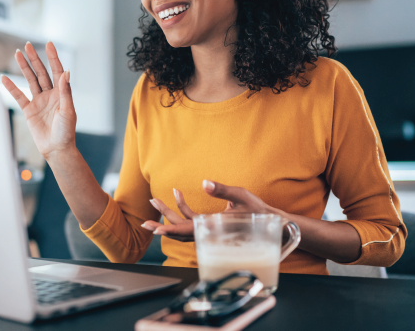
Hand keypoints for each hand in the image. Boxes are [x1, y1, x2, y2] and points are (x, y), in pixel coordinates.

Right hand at [1, 42, 75, 157]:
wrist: (56, 149)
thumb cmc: (66, 132)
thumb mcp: (68, 111)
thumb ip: (65, 91)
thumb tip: (66, 72)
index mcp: (61, 93)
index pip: (57, 71)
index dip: (53, 57)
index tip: (49, 44)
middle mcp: (50, 95)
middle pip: (41, 72)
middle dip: (35, 59)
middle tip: (28, 45)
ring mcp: (39, 101)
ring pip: (30, 80)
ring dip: (24, 67)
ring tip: (17, 54)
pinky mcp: (29, 110)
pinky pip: (19, 96)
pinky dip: (11, 87)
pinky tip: (4, 78)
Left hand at [141, 180, 284, 241]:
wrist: (270, 222)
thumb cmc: (257, 211)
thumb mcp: (241, 196)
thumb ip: (222, 189)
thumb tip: (205, 183)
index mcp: (214, 227)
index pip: (187, 231)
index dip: (171, 230)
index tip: (156, 230)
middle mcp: (208, 231)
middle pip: (179, 230)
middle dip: (161, 223)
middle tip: (144, 221)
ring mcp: (208, 228)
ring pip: (183, 225)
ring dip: (168, 214)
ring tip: (155, 200)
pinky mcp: (210, 224)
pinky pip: (191, 219)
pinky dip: (182, 207)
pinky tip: (177, 193)